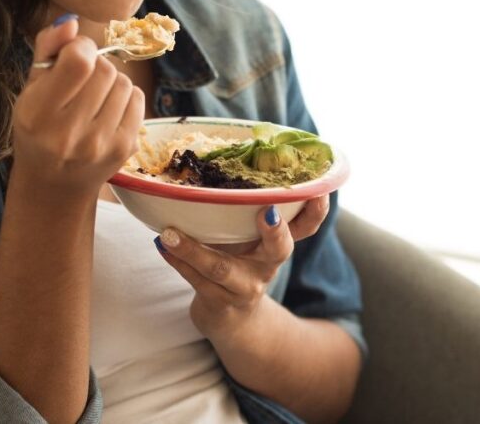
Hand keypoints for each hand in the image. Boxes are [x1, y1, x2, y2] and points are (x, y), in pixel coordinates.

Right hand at [11, 15, 144, 205]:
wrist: (54, 185)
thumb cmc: (39, 128)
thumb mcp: (31, 89)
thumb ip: (47, 49)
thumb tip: (71, 22)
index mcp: (38, 114)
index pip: (79, 62)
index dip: (80, 48)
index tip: (72, 56)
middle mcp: (69, 133)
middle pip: (105, 70)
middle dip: (95, 65)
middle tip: (81, 81)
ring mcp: (100, 145)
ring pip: (124, 82)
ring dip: (111, 81)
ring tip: (93, 97)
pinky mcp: (124, 149)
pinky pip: (138, 99)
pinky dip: (125, 97)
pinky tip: (107, 109)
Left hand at [154, 194, 330, 341]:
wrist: (232, 320)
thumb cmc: (239, 265)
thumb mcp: (251, 241)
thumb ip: (246, 211)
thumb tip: (222, 159)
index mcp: (277, 245)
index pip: (306, 227)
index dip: (315, 211)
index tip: (317, 192)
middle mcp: (267, 267)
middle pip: (280, 250)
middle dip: (275, 232)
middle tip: (267, 211)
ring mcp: (243, 288)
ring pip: (221, 268)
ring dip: (193, 249)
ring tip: (170, 233)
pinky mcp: (219, 303)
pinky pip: (195, 280)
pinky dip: (176, 260)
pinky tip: (162, 245)